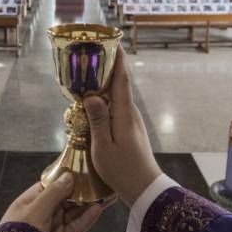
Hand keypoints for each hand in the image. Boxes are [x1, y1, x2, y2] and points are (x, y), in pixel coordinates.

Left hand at [0, 173, 101, 231]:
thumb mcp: (35, 210)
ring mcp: (52, 228)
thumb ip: (53, 193)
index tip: (81, 170)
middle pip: (64, 199)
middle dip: (80, 191)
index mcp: (30, 202)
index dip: (65, 179)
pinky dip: (87, 218)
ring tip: (103, 193)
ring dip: (88, 204)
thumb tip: (68, 177)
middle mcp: (42, 214)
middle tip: (97, 181)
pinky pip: (77, 227)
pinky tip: (97, 209)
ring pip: (73, 213)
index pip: (50, 186)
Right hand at [85, 47, 161, 206]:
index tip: (112, 42)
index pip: (121, 80)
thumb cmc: (122, 170)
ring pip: (117, 96)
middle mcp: (130, 113)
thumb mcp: (104, 147)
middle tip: (90, 54)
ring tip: (86, 75)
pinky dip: (105, 99)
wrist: (145, 189)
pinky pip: (116, 107)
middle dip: (107, 67)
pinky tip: (93, 103)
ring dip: (104, 84)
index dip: (117, 60)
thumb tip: (92, 95)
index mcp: (124, 114)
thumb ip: (98, 120)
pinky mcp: (129, 129)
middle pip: (119, 84)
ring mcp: (131, 121)